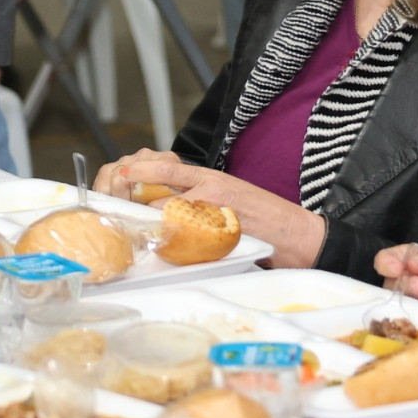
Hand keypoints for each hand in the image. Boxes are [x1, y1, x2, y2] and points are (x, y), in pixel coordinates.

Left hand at [98, 150, 325, 266]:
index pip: (170, 168)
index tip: (122, 171)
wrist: (295, 233)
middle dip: (143, 208)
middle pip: (162, 195)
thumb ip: (203, 197)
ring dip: (158, 227)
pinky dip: (177, 242)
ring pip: (172, 216)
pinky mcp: (223, 231)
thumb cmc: (263, 217)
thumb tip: (172, 206)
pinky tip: (171, 248)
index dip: (143, 170)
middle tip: (128, 218)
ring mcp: (217, 210)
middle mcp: (212, 188)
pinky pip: (190, 237)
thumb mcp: (230, 197)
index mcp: (212, 177)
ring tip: (147, 236)